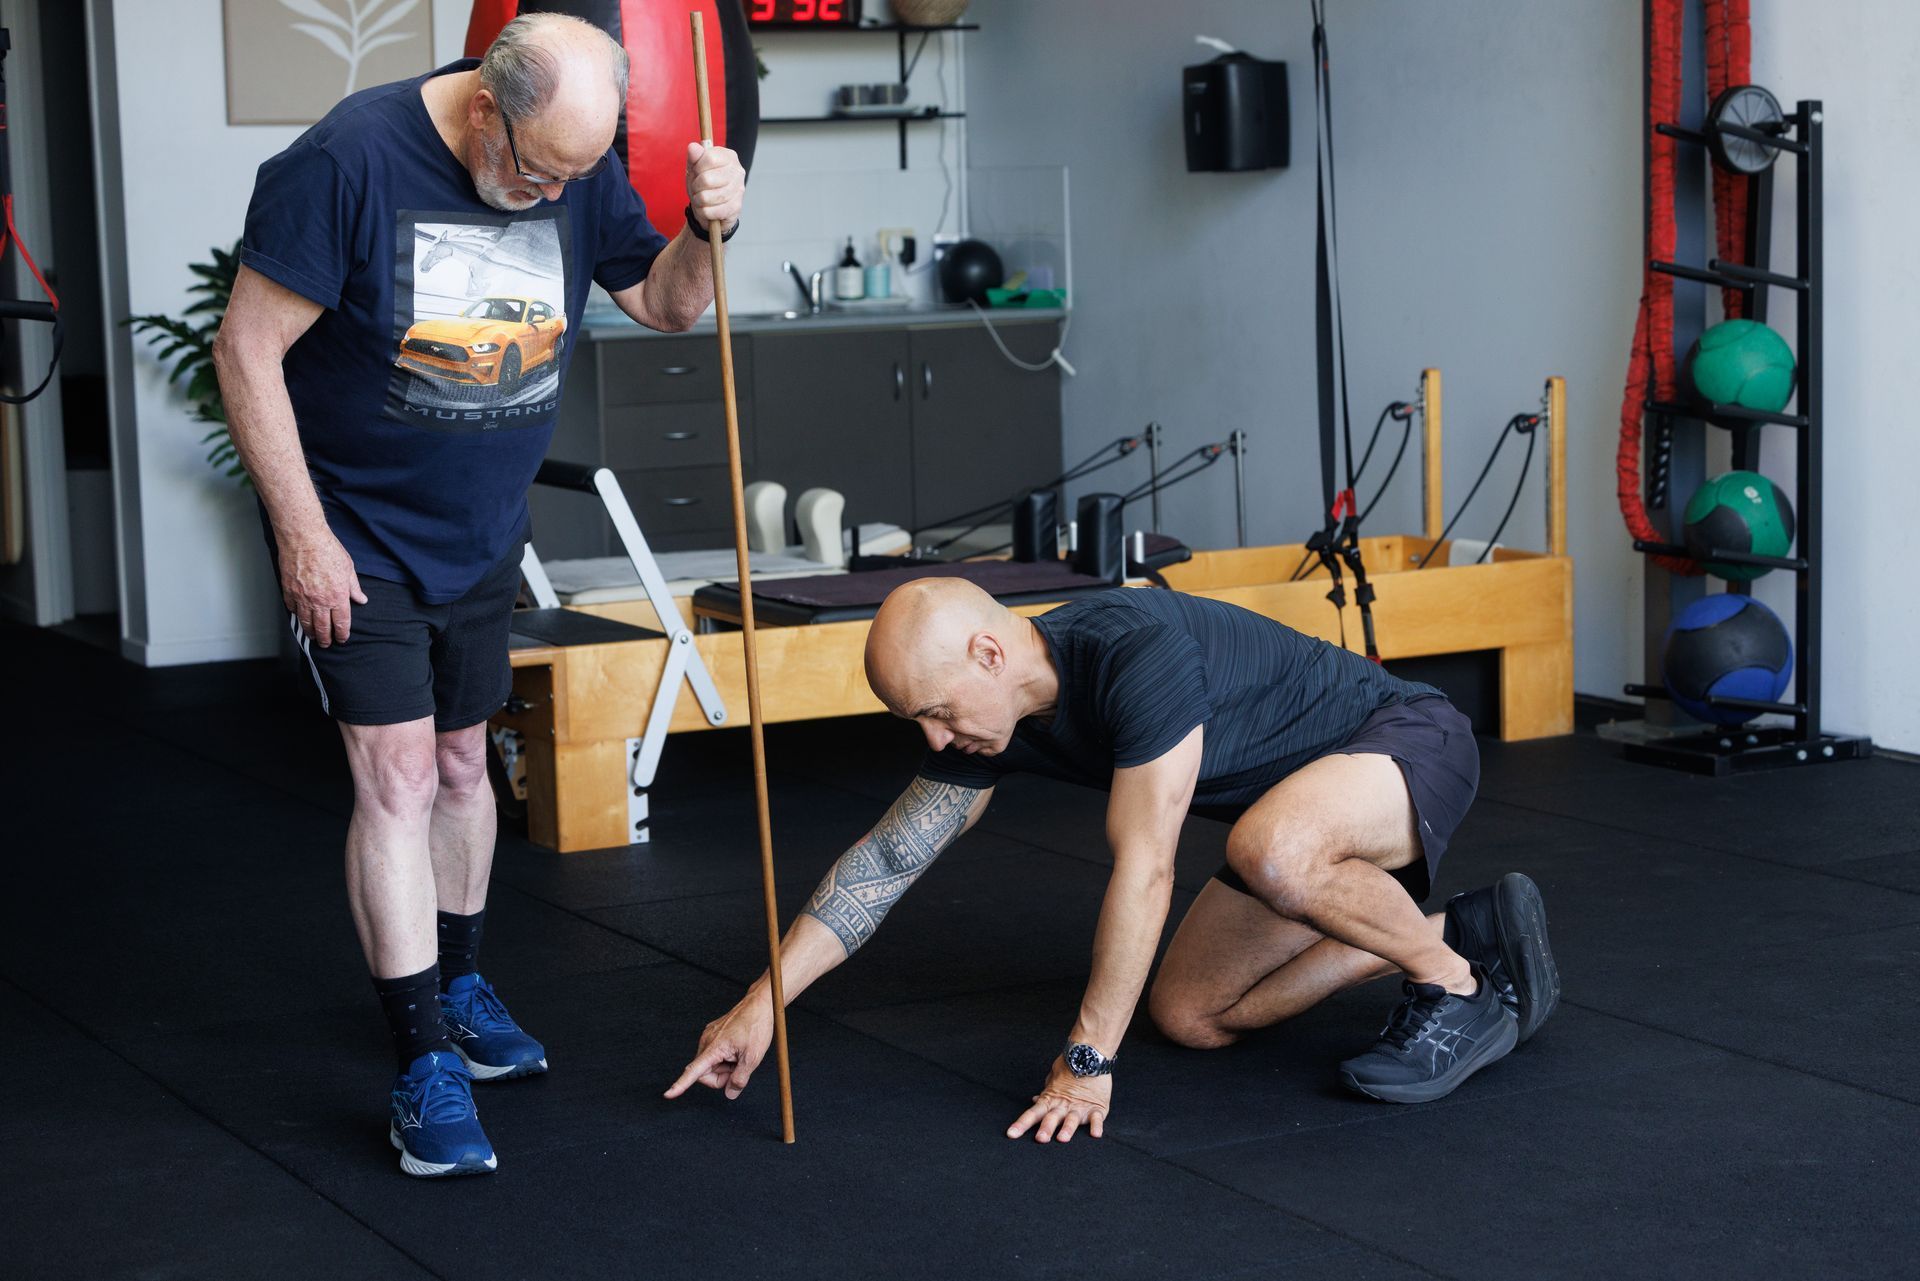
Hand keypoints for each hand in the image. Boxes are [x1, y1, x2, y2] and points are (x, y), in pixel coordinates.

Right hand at [279, 527, 365, 647]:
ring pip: (305, 621)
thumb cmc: (328, 550)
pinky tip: (298, 616)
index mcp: (338, 597)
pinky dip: (295, 614)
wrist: (304, 539)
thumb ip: (354, 587)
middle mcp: (319, 601)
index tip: (342, 638)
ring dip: (309, 631)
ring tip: (312, 636)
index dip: (342, 634)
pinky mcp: (288, 590)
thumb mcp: (349, 569)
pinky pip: (291, 607)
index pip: (341, 623)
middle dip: (325, 638)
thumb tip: (361, 599)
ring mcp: (302, 597)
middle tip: (326, 644)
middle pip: (322, 627)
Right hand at [665, 985, 773, 1100]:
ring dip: (725, 1066)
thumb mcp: (752, 1058)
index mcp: (714, 1047)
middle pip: (705, 1073)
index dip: (681, 1085)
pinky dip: (726, 1057)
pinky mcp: (714, 1033)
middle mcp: (707, 1041)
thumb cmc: (757, 1027)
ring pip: (711, 1064)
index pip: (694, 1071)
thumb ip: (739, 1079)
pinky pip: (715, 1054)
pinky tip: (738, 1048)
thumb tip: (729, 1094)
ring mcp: (709, 1036)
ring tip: (740, 1054)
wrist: (760, 1003)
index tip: (668, 1094)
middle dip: (721, 1076)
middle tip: (740, 1068)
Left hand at [684, 141, 744, 231]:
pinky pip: (710, 211)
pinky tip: (707, 207)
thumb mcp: (695, 167)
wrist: (710, 206)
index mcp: (729, 156)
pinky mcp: (736, 207)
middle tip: (697, 188)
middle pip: (707, 179)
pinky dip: (703, 211)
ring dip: (698, 199)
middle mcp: (737, 172)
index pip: (710, 158)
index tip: (696, 171)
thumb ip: (694, 157)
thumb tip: (692, 147)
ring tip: (701, 198)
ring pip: (707, 197)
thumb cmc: (703, 184)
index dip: (697, 167)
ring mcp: (739, 190)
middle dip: (696, 186)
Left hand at [1006, 1056, 1110, 1143]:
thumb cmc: (1069, 1066)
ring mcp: (1080, 1107)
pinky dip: (1096, 1126)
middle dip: (1046, 1129)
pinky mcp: (1097, 1107)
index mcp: (1050, 1099)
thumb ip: (1045, 1093)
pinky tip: (1095, 1135)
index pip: (1032, 1113)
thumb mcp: (1053, 1079)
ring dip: (1067, 1129)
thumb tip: (1035, 1101)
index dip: (1021, 1124)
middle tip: (1040, 1139)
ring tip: (1062, 1138)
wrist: (1089, 1054)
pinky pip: (1096, 1119)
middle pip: (1052, 1118)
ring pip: (1072, 1120)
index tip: (1011, 1134)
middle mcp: (1063, 1106)